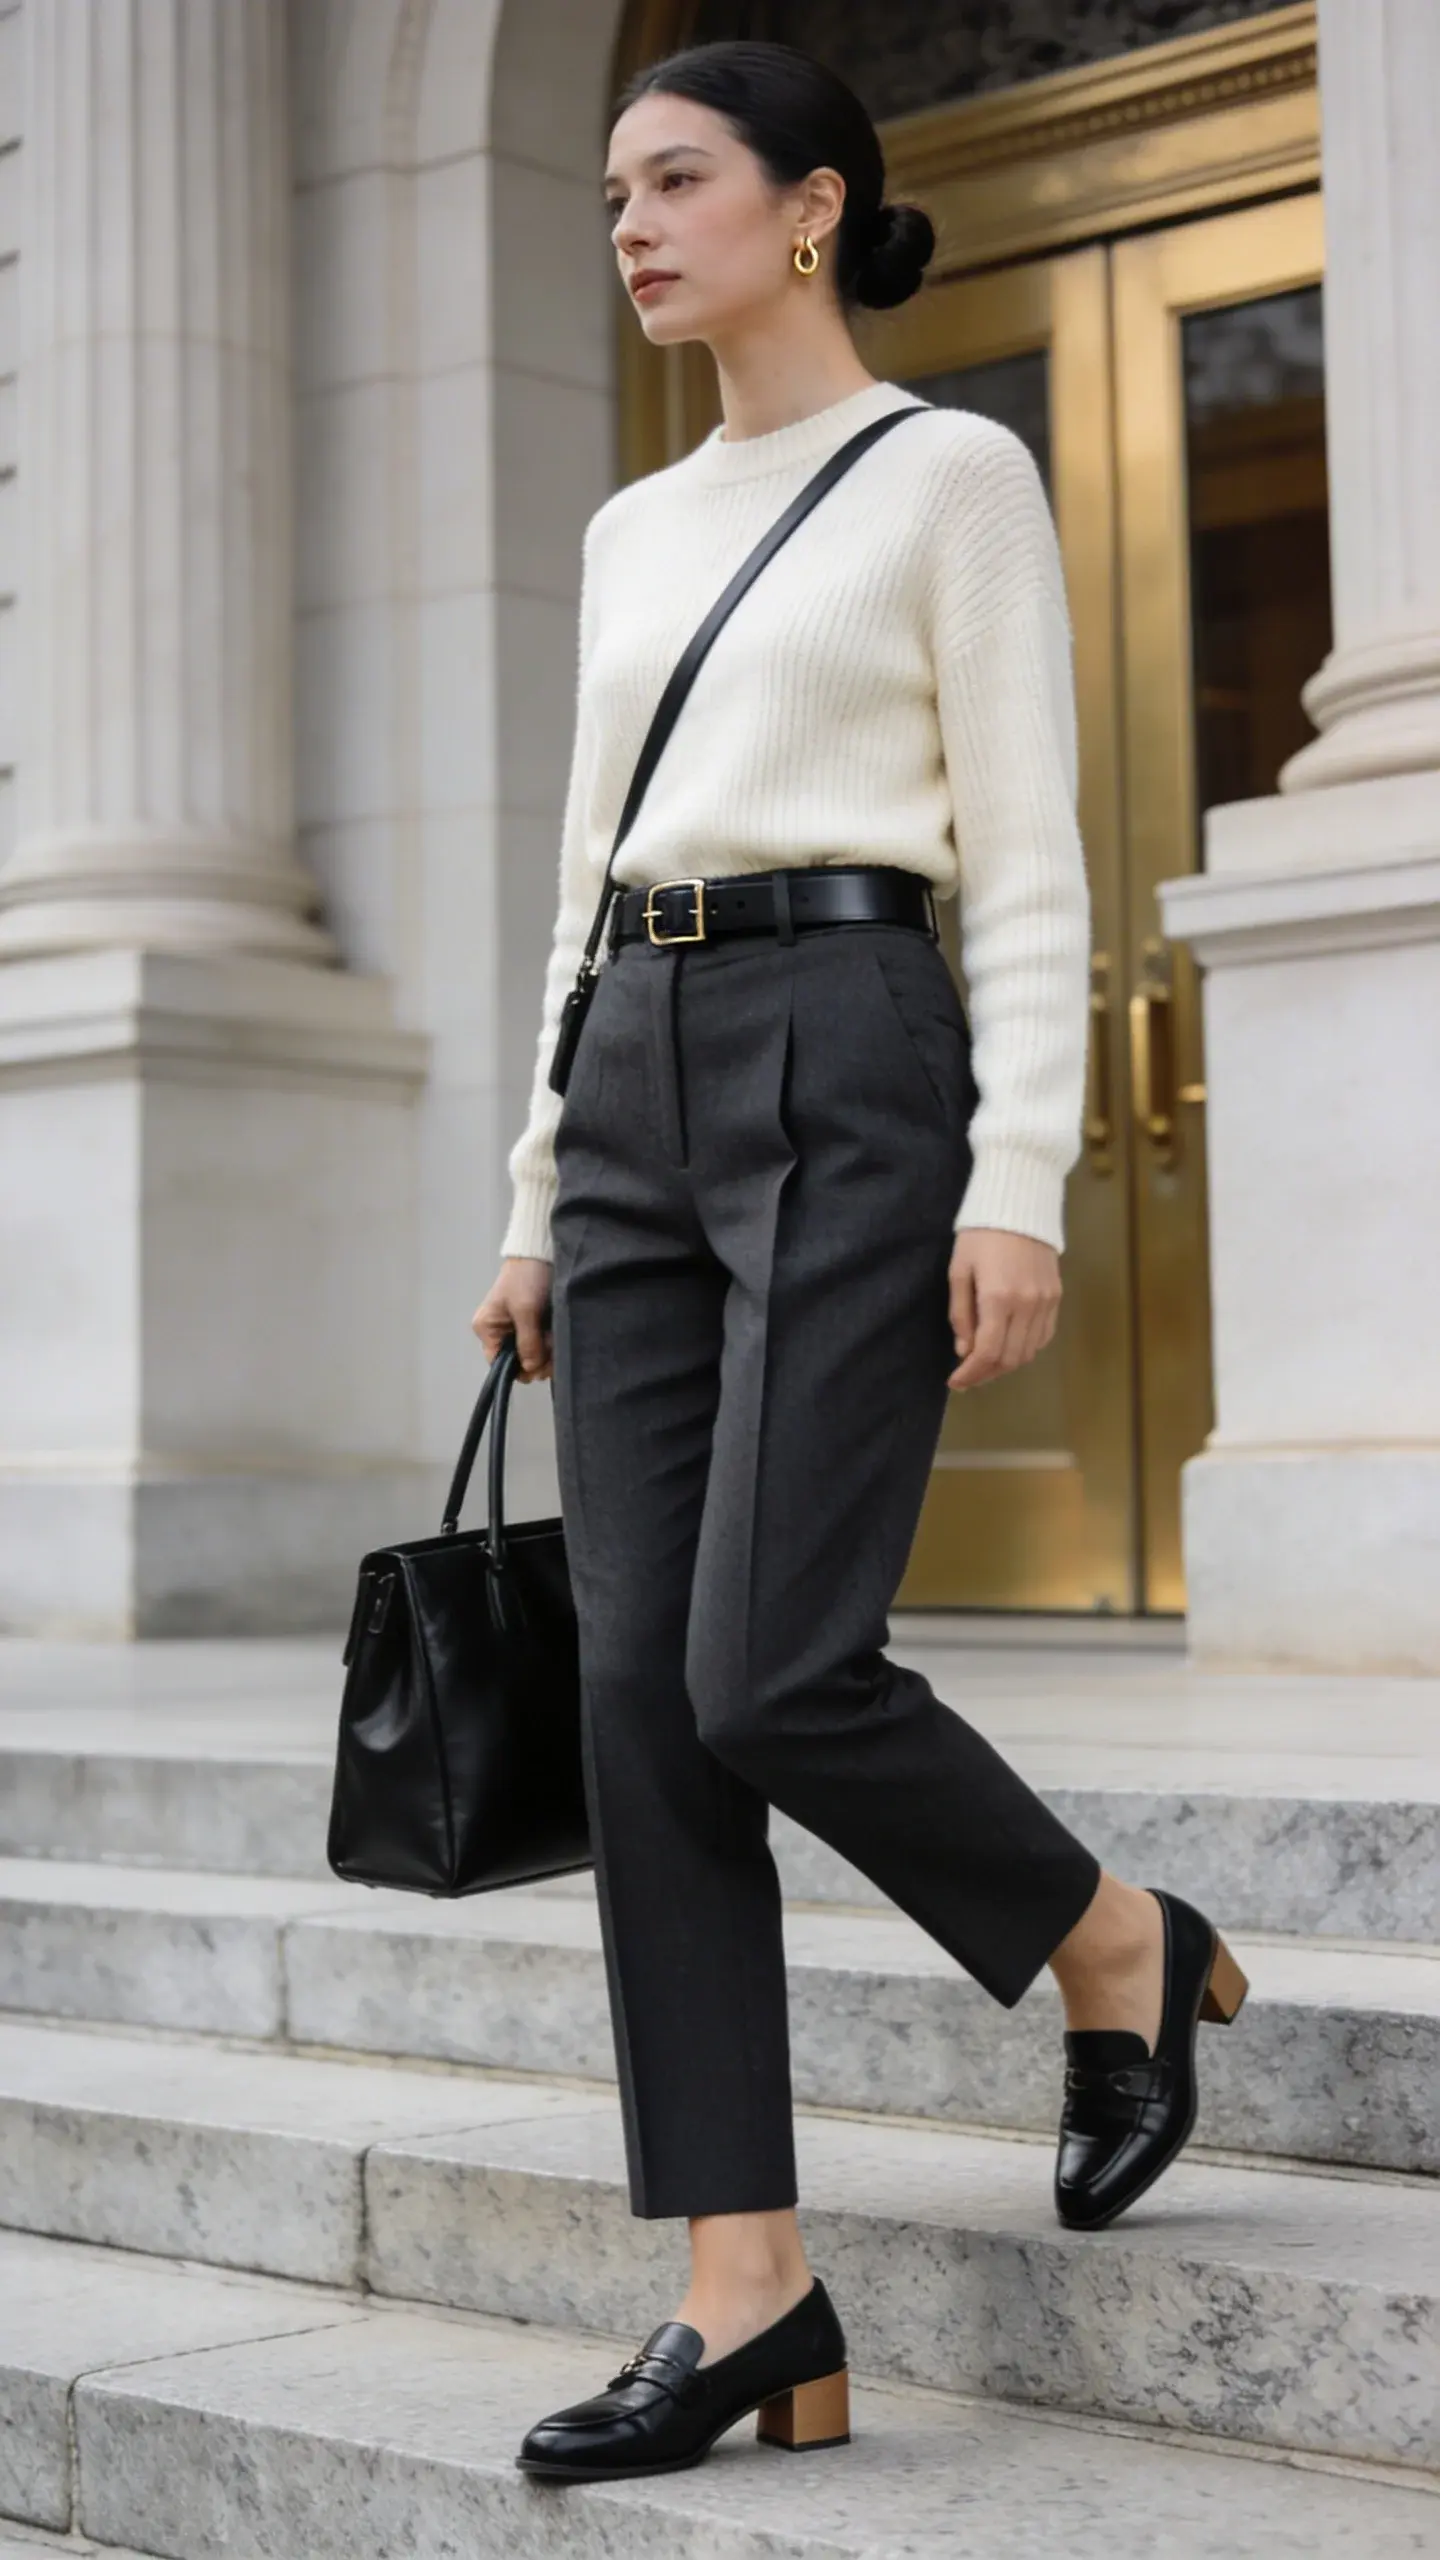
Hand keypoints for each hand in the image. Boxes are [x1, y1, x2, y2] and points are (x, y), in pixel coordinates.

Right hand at [472, 1256, 554, 1380]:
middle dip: (536, 1360)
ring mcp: (517, 1328)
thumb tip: (529, 1370)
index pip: (498, 1362)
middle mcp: (500, 1331)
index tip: (538, 1367)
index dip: (518, 1369)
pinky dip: (550, 1345)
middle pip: (517, 1361)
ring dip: (546, 1354)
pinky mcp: (534, 1324)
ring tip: (556, 1343)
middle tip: (552, 1353)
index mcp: (488, 1329)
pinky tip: (558, 1339)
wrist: (542, 1252)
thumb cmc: (526, 1277)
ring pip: (531, 1354)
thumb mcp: (525, 1310)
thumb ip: (527, 1342)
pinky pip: (541, 1344)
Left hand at [947, 1228, 1060, 1392]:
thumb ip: (960, 1314)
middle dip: (986, 1373)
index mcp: (998, 1298)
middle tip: (967, 1375)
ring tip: (986, 1363)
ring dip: (1006, 1364)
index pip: (987, 1352)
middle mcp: (1027, 1304)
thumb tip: (964, 1351)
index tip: (955, 1382)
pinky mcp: (1056, 1296)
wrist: (1019, 1205)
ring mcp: (1046, 1302)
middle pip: (1010, 1358)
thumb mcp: (959, 1271)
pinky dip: (1026, 1348)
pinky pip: (1044, 1336)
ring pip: (1029, 1351)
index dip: (971, 1374)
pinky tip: (1009, 1345)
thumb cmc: (980, 1235)